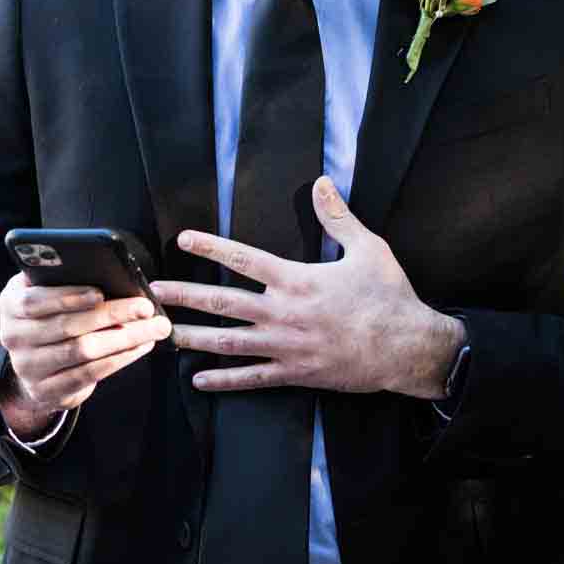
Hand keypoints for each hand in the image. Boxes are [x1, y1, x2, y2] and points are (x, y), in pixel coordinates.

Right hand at [0, 271, 172, 436]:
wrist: (32, 363)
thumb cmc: (47, 314)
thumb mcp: (44, 292)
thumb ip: (61, 281)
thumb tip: (111, 275)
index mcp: (9, 304)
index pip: (35, 301)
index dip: (68, 296)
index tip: (101, 291)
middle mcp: (13, 336)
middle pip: (66, 326)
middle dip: (112, 314)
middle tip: (145, 307)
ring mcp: (28, 367)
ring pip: (82, 351)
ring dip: (123, 338)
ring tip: (152, 328)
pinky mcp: (46, 390)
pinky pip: (89, 374)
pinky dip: (119, 359)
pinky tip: (139, 347)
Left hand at [152, 176, 464, 398]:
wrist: (407, 348)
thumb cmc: (388, 297)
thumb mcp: (367, 249)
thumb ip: (337, 216)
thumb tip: (321, 182)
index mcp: (297, 280)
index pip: (243, 258)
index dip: (211, 247)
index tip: (184, 240)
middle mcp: (283, 313)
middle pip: (224, 302)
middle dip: (186, 296)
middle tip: (155, 293)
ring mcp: (286, 346)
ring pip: (229, 342)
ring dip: (194, 337)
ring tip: (165, 333)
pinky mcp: (295, 373)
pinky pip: (252, 378)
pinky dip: (224, 381)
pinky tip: (199, 380)